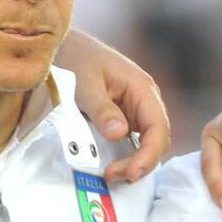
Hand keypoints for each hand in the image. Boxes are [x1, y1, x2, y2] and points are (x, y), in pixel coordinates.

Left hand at [56, 30, 170, 182]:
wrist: (62, 46)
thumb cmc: (75, 57)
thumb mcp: (85, 83)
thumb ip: (102, 109)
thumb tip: (119, 133)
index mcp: (142, 88)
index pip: (158, 128)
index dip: (149, 154)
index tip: (130, 172)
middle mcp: (144, 100)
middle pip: (156, 140)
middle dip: (140, 162)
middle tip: (112, 175)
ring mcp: (134, 109)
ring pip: (145, 143)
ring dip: (132, 161)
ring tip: (110, 174)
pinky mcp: (121, 116)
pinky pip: (130, 140)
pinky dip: (124, 155)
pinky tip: (110, 165)